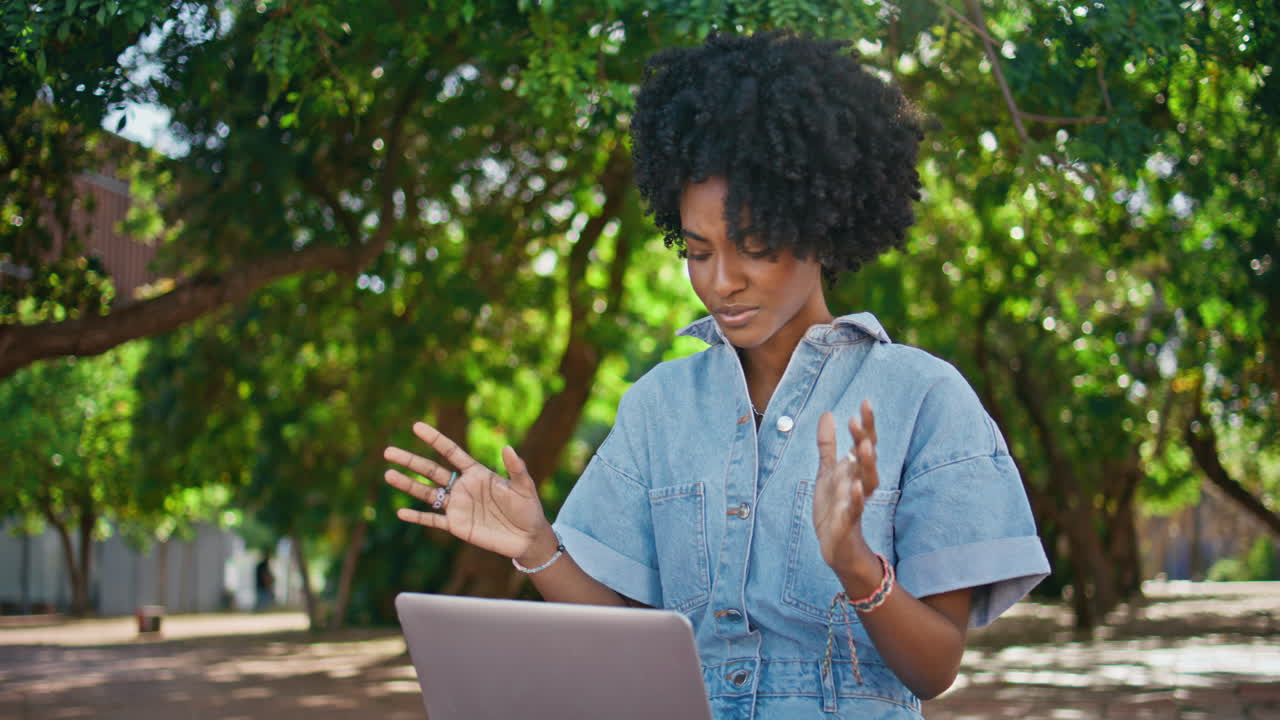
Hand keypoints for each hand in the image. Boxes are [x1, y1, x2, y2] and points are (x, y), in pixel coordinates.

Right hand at [384, 421, 549, 560]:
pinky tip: (401, 512)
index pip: (451, 452)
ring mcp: (457, 506)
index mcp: (477, 473)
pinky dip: (417, 517)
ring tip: (388, 474)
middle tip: (388, 451)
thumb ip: (516, 468)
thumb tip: (507, 447)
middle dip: (410, 461)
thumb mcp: (524, 486)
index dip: (434, 439)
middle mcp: (463, 487)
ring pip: (427, 493)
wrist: (527, 537)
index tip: (416, 426)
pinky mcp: (457, 526)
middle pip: (431, 470)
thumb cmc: (528, 508)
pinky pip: (433, 520)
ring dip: (408, 484)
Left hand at [814, 400, 881, 591]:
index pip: (864, 443)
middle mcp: (859, 483)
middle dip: (865, 439)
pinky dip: (856, 499)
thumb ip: (828, 445)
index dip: (866, 424)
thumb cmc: (835, 506)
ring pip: (867, 481)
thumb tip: (828, 413)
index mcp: (854, 470)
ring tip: (864, 447)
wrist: (835, 546)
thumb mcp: (827, 472)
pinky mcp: (849, 522)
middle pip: (868, 458)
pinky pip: (855, 509)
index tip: (865, 402)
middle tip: (859, 420)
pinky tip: (855, 488)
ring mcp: (856, 502)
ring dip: (866, 465)